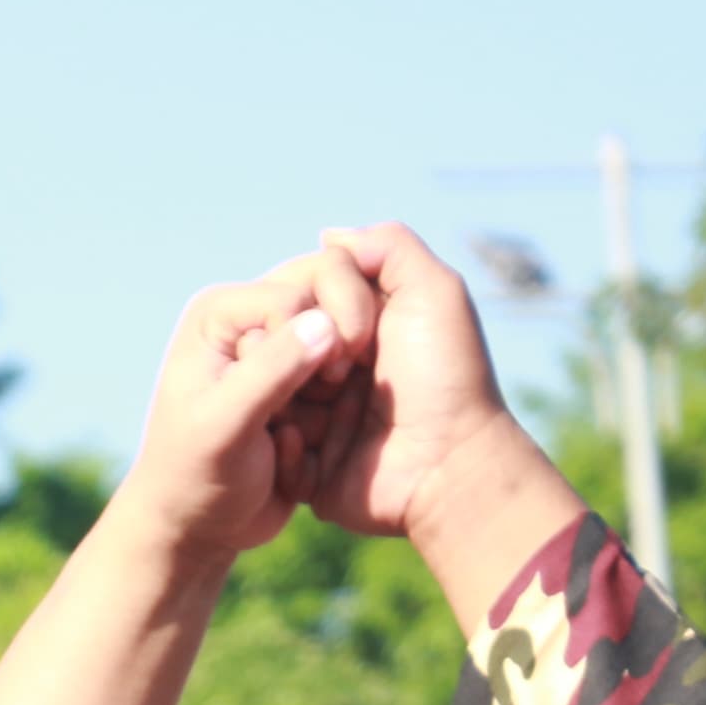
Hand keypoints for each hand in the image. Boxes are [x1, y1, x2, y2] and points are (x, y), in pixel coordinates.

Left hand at [115, 260, 366, 570]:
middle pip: (330, 307)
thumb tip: (326, 324)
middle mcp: (252, 322)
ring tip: (285, 438)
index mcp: (221, 314)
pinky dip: (328, 425)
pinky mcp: (302, 392)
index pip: (300, 292)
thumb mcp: (226, 425)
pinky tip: (291, 455)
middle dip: (330, 366)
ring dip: (327, 403)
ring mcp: (280, 356)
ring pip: (345, 355)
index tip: (313, 385)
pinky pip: (345, 393)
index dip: (318, 336)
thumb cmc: (195, 476)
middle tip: (312, 409)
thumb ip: (272, 371)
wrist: (197, 530)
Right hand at [285, 226, 585, 626]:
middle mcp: (331, 368)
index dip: (316, 304)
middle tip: (336, 374)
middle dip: (292, 349)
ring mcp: (315, 418)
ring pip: (258, 391)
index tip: (360, 334)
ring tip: (311, 408)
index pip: (303, 295)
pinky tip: (306, 444)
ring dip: (279, 394)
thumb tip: (327, 238)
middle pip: (274, 339)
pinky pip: (266, 447)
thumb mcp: (433, 291)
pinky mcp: (304, 465)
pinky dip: (281, 444)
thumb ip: (388, 247)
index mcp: (359, 327)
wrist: (446, 466)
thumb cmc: (445, 377)